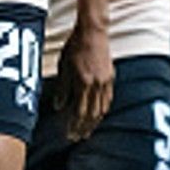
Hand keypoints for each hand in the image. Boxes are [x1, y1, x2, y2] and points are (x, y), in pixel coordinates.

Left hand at [51, 25, 113, 140]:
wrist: (93, 31)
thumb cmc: (75, 46)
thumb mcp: (63, 66)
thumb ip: (62, 88)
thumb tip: (59, 107)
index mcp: (84, 82)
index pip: (79, 111)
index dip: (74, 125)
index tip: (69, 134)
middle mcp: (96, 84)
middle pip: (91, 114)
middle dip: (84, 128)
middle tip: (77, 137)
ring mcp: (106, 81)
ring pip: (102, 108)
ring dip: (94, 122)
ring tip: (88, 130)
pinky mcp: (111, 77)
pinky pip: (108, 99)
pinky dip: (103, 110)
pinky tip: (99, 115)